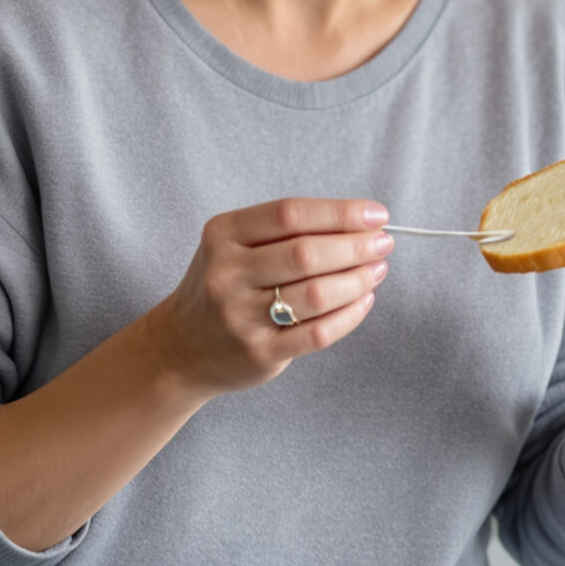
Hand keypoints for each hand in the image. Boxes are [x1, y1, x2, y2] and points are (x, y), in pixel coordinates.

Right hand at [138, 197, 392, 396]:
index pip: (290, 214)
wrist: (181, 346)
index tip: (376, 215)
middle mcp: (227, 273)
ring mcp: (241, 316)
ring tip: (377, 270)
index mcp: (223, 234)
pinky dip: (350, 315)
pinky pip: (318, 333)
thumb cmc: (223, 285)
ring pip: (316, 294)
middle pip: (306, 253)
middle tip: (384, 243)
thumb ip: (285, 231)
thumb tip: (360, 223)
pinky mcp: (259, 352)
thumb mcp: (234, 245)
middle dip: (356, 246)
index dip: (340, 213)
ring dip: (358, 280)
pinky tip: (363, 300)